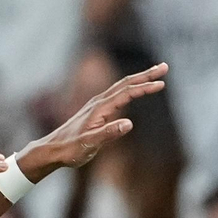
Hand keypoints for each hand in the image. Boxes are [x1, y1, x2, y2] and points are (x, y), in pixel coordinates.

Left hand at [19, 64, 166, 176]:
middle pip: (126, 83)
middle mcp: (99, 102)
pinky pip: (118, 94)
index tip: (161, 84)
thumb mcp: (90, 144)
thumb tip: (129, 123)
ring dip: (140, 78)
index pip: (126, 93)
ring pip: (122, 86)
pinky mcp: (97, 110)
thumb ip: (109, 133)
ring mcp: (97, 105)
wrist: (52, 150)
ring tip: (156, 74)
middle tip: (165, 67)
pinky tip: (136, 89)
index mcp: (99, 108)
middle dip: (146, 74)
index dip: (144, 88)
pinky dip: (131, 88)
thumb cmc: (70, 149)